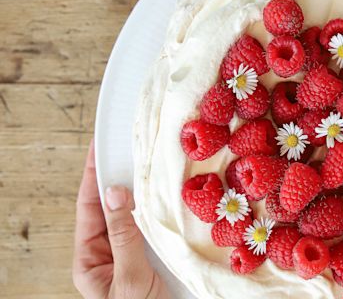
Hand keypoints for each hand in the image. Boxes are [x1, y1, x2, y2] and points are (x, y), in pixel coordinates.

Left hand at [72, 141, 166, 297]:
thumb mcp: (130, 278)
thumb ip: (124, 236)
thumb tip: (117, 194)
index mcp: (91, 260)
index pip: (88, 209)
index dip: (93, 178)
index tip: (98, 150)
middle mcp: (111, 254)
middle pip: (112, 207)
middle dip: (119, 178)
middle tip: (129, 148)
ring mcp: (135, 254)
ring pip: (135, 215)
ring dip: (143, 192)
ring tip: (150, 166)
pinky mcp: (157, 256)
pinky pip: (156, 227)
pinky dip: (161, 209)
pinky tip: (169, 195)